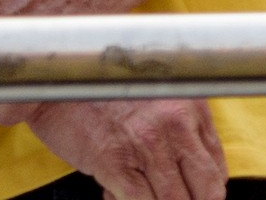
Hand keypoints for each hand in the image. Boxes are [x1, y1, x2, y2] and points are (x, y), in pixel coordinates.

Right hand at [15, 99, 227, 199]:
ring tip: (137, 193)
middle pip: (207, 191)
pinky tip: (112, 192)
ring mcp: (147, 145)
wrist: (49, 76)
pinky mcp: (116, 163)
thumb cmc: (95, 85)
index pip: (216, 168)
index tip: (190, 194)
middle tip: (166, 197)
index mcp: (187, 106)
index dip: (204, 190)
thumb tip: (186, 171)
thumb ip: (176, 128)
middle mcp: (174, 124)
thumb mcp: (152, 95)